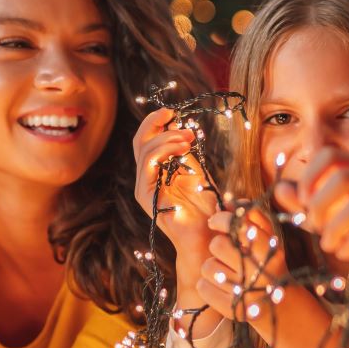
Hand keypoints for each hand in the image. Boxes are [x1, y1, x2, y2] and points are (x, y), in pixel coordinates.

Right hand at [132, 108, 214, 263]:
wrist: (208, 234)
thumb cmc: (207, 208)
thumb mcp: (198, 173)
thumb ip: (186, 155)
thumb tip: (182, 130)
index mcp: (157, 172)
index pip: (148, 141)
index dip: (156, 123)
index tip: (173, 112)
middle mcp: (146, 178)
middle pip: (140, 142)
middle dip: (154, 123)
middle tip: (173, 114)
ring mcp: (144, 187)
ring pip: (144, 150)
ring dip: (166, 137)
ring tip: (187, 137)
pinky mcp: (145, 196)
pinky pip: (148, 164)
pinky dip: (164, 150)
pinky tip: (182, 147)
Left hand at [194, 207, 289, 323]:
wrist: (283, 308)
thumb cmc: (270, 265)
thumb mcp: (270, 240)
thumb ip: (252, 218)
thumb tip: (228, 201)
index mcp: (271, 251)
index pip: (238, 227)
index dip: (222, 220)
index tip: (215, 221)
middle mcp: (262, 272)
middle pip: (218, 245)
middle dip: (217, 245)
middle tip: (223, 251)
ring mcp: (248, 294)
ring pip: (208, 267)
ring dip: (212, 267)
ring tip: (225, 272)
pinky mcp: (234, 311)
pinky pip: (203, 288)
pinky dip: (206, 285)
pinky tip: (220, 287)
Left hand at [278, 147, 348, 284]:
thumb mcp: (339, 218)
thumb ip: (310, 205)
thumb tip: (279, 190)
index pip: (332, 154)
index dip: (311, 175)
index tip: (303, 202)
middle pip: (342, 177)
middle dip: (319, 205)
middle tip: (313, 227)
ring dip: (334, 229)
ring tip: (328, 245)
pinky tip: (344, 253)